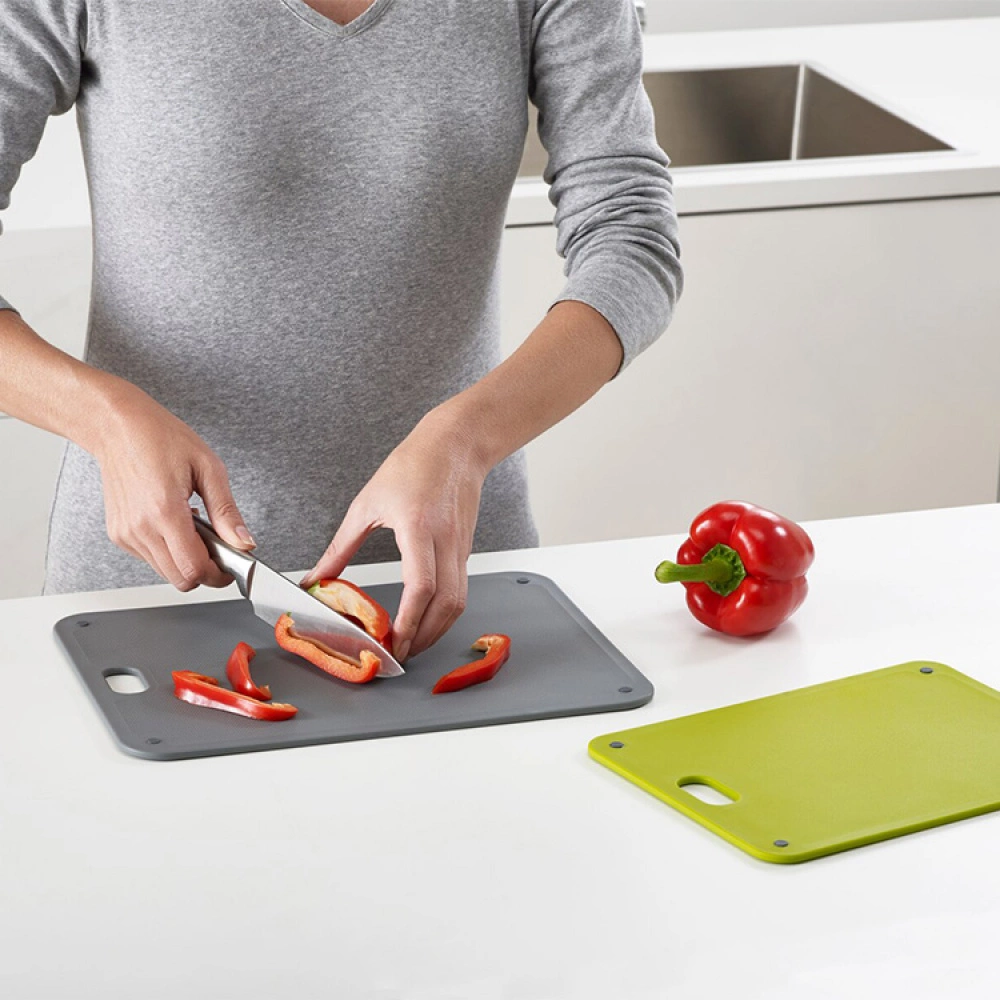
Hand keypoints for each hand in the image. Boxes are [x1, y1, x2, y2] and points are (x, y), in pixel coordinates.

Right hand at [94, 385, 254, 589]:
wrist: (117, 427)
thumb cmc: (160, 438)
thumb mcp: (208, 467)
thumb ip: (227, 511)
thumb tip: (244, 542)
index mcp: (164, 510)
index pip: (193, 568)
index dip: (218, 575)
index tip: (230, 567)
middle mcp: (140, 528)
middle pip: (180, 579)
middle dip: (204, 570)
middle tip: (216, 546)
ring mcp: (126, 534)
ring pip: (165, 572)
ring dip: (185, 559)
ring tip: (193, 526)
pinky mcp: (118, 534)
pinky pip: (150, 558)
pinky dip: (168, 550)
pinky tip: (174, 523)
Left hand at [301, 409, 489, 661]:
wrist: (457, 445)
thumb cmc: (413, 465)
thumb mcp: (367, 503)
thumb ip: (341, 546)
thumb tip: (316, 578)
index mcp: (419, 527)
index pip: (421, 586)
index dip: (408, 621)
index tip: (392, 642)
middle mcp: (446, 542)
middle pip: (445, 605)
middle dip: (423, 637)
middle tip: (399, 654)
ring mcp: (461, 548)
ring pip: (458, 603)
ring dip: (437, 630)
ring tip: (411, 644)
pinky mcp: (466, 550)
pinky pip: (460, 590)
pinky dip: (444, 613)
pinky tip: (425, 620)